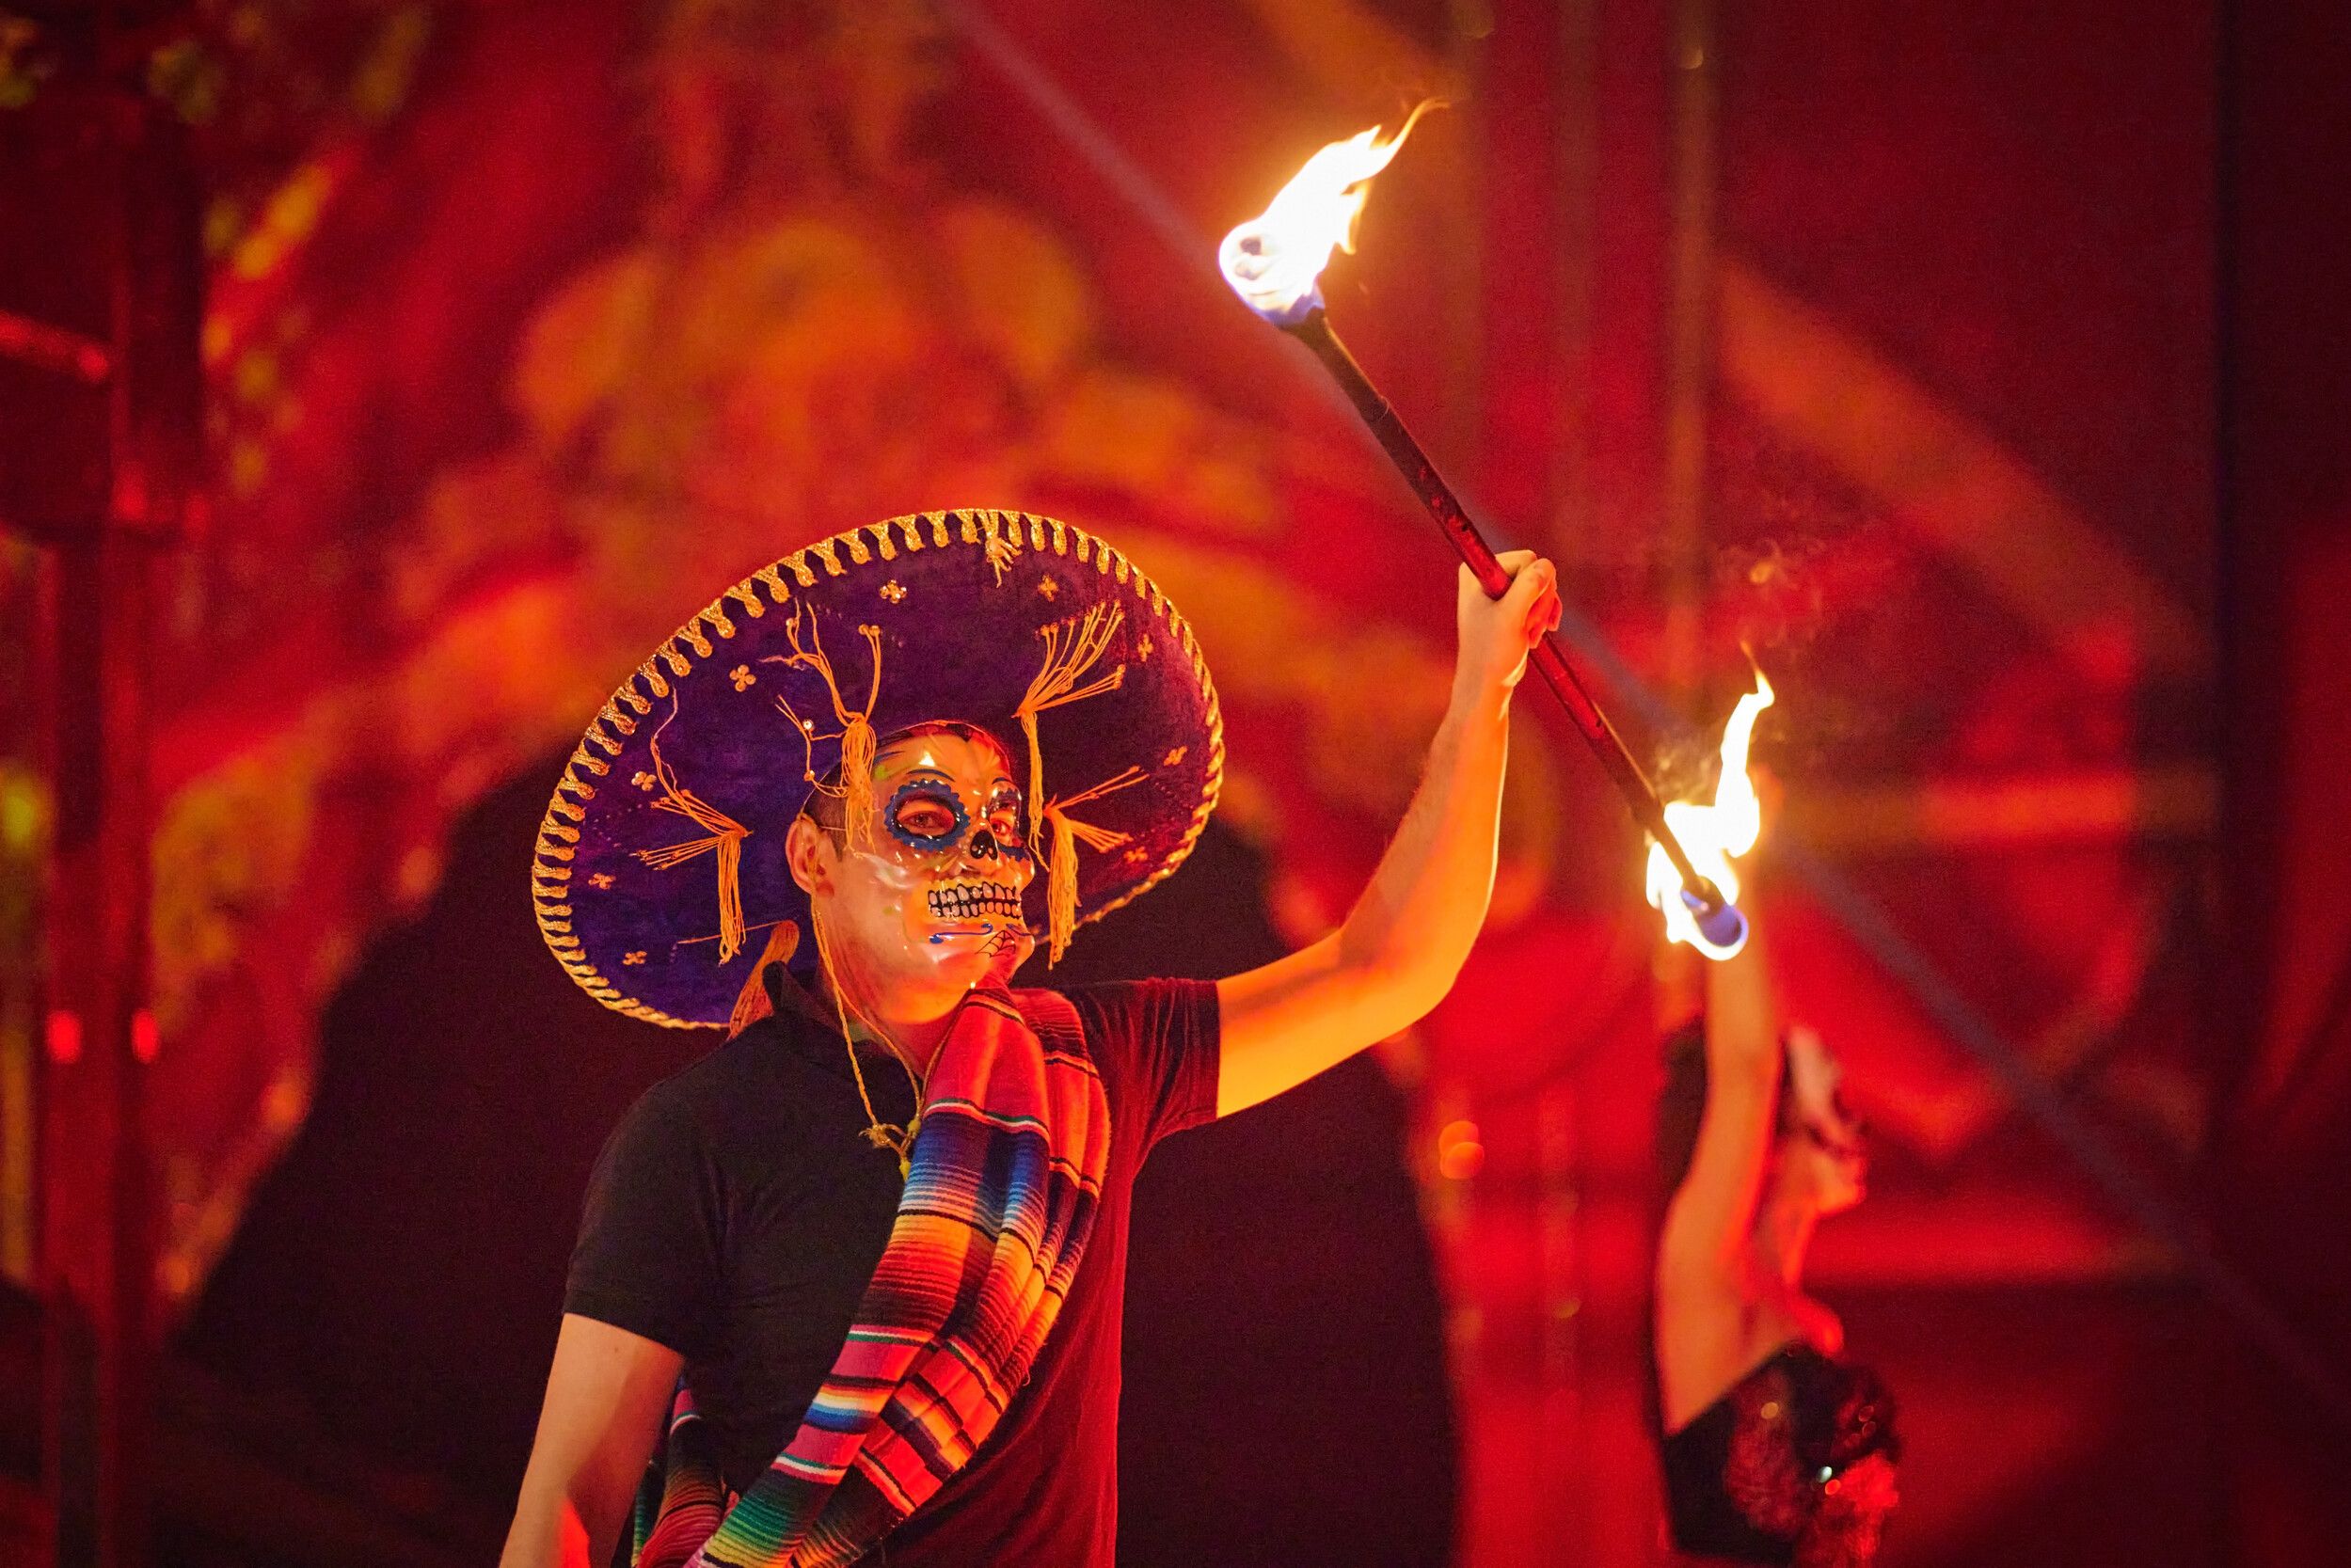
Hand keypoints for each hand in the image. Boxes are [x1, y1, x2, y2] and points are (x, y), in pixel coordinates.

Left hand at [1454, 551, 1560, 703]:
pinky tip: (1536, 635)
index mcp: (1477, 571)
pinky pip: (1541, 597)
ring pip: (1542, 585)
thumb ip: (1528, 588)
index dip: (1534, 587)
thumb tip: (1546, 565)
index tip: (1524, 615)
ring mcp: (1500, 587)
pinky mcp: (1511, 602)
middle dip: (1540, 602)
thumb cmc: (1491, 652)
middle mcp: (1486, 573)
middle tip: (1528, 627)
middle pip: (1537, 571)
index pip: (1526, 560)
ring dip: (1543, 612)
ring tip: (1531, 634)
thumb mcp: (1511, 617)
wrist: (1486, 682)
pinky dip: (1544, 615)